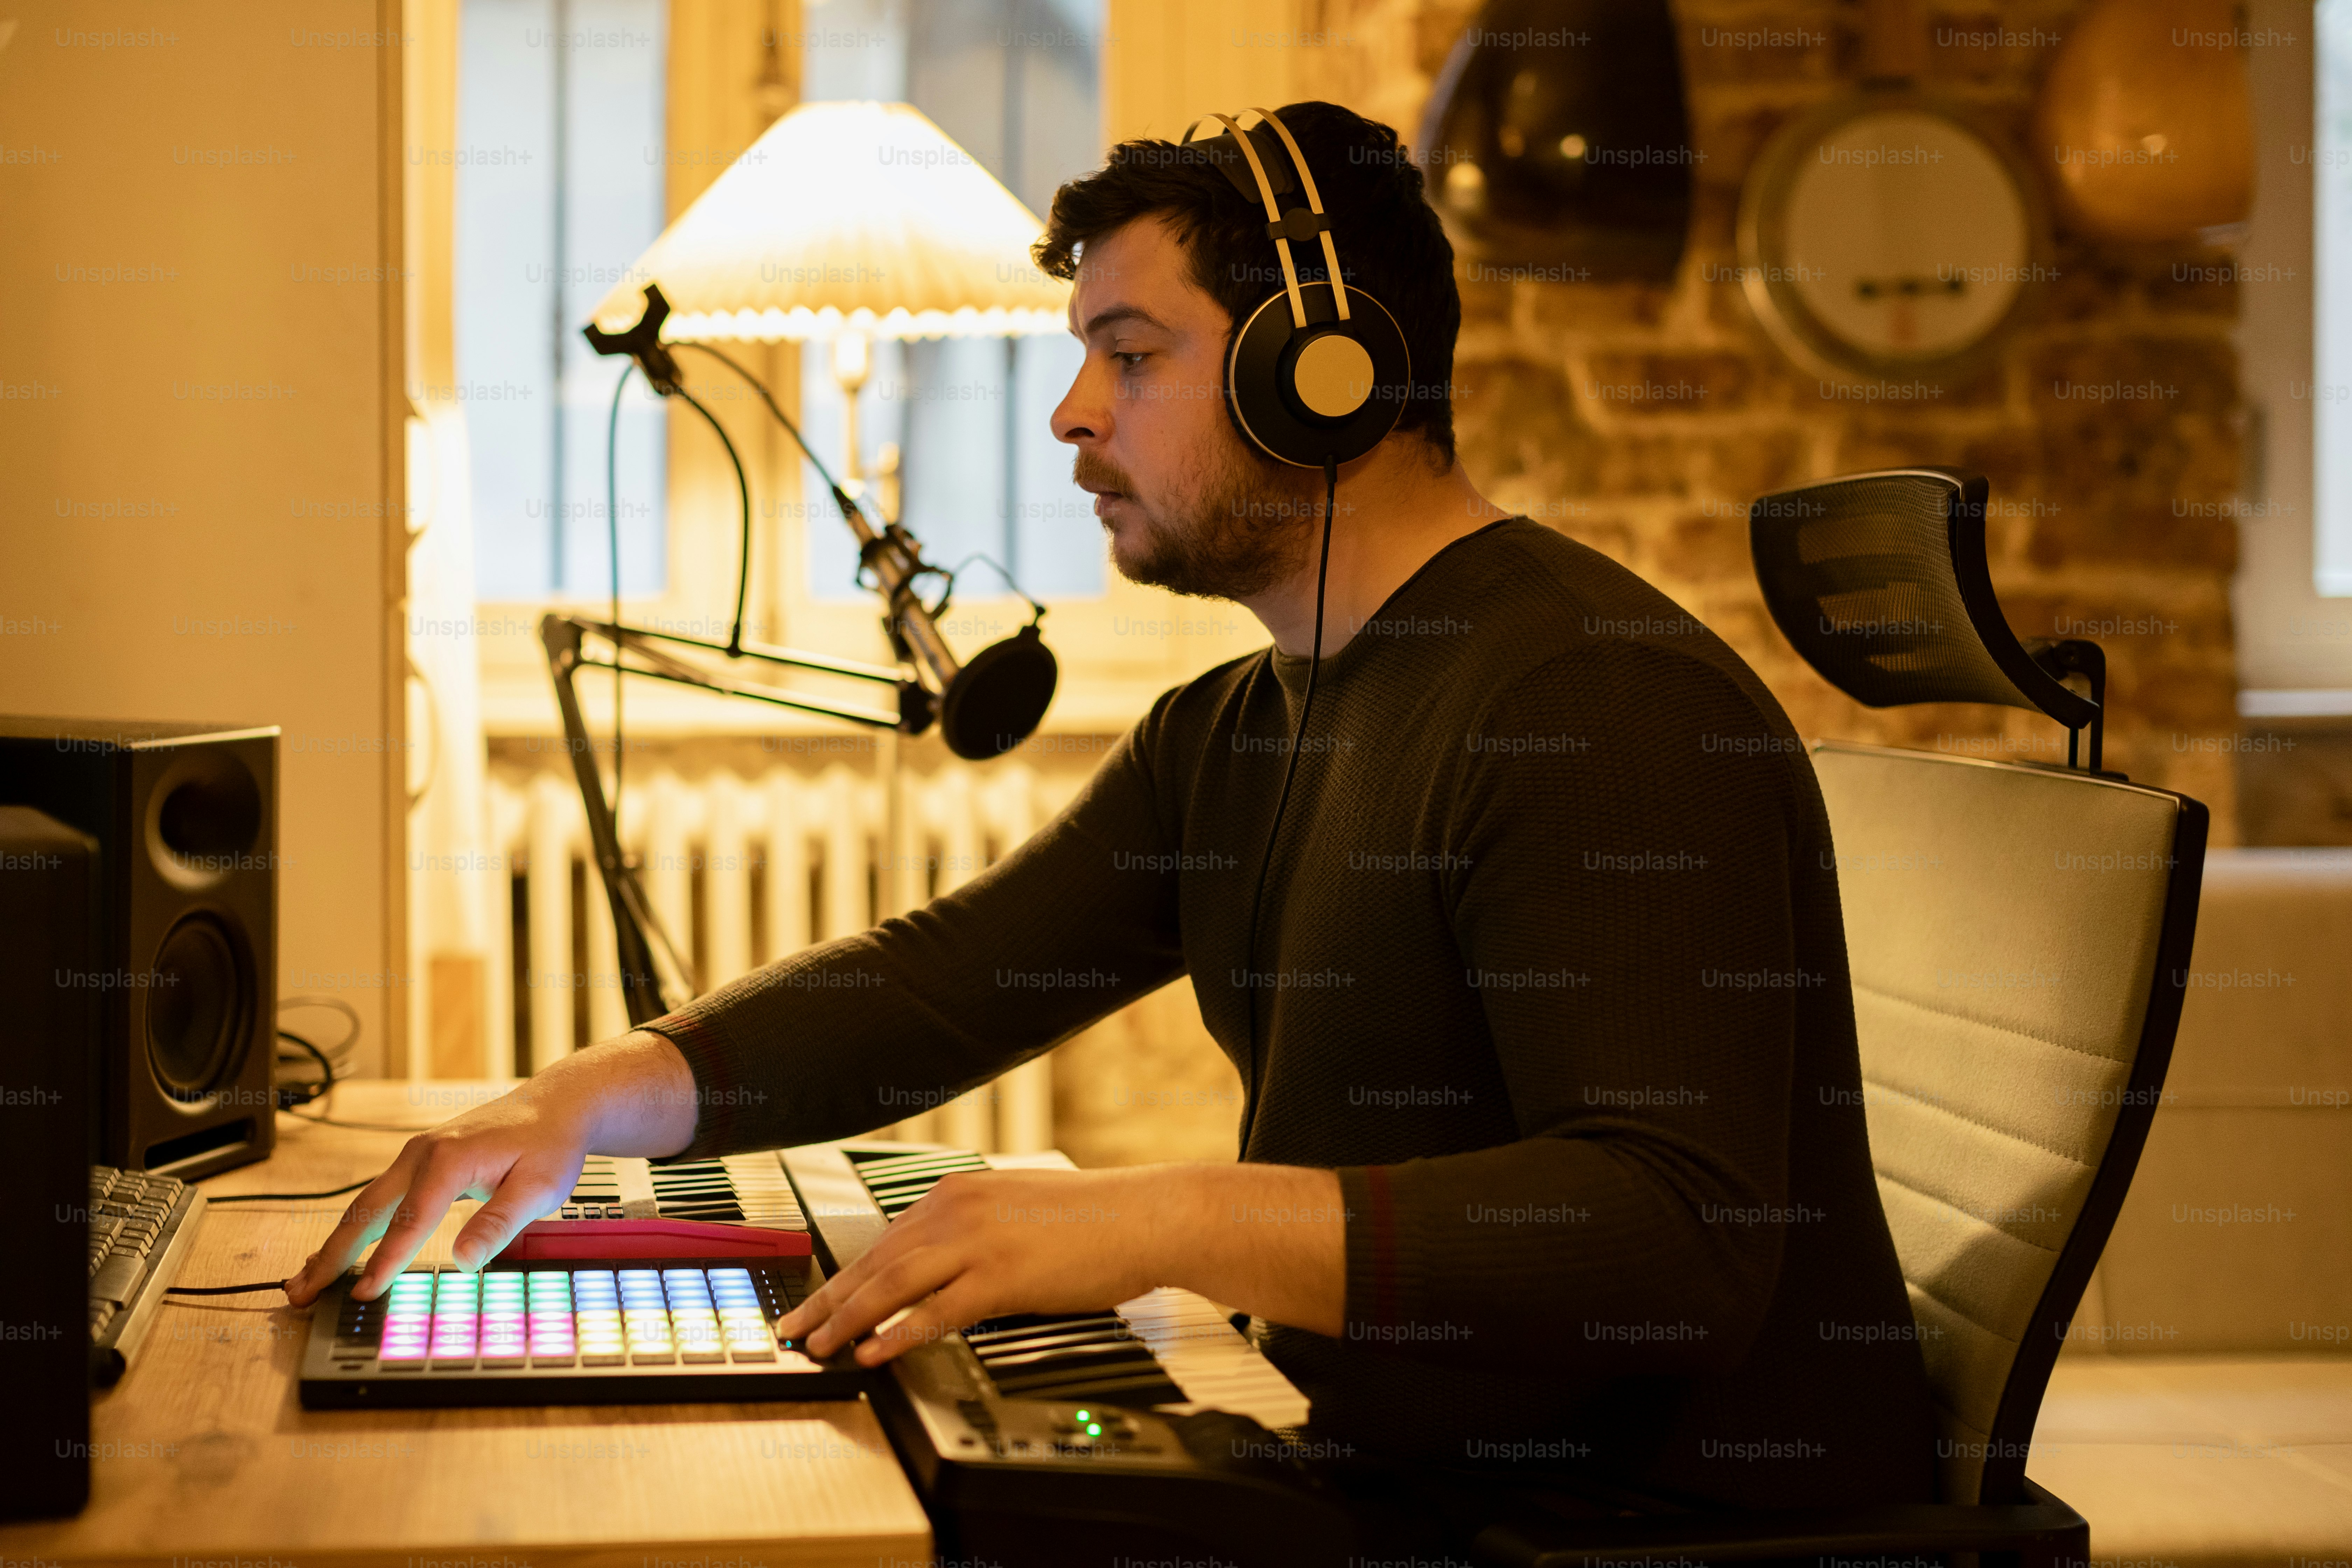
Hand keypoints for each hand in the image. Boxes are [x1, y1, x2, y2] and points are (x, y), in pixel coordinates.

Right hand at [281, 1031, 700, 1305]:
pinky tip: (338, 1252)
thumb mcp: (539, 1186)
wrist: (554, 1106)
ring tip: (303, 1282)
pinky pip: (378, 1199)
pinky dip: (354, 1228)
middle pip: (366, 1211)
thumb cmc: (549, 1145)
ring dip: (333, 1244)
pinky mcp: (418, 1162)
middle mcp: (421, 1154)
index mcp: (447, 1159)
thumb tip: (464, 1260)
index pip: (409, 1221)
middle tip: (301, 1294)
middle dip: (332, 1255)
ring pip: (364, 1205)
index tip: (363, 1295)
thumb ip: (499, 1222)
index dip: (385, 1262)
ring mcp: (415, 1156)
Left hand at [778, 1166, 1176, 1365]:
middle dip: (829, 1298)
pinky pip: (936, 1311)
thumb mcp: (1016, 1207)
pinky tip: (873, 1352)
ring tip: (819, 1346)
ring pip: (893, 1284)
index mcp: (959, 1193)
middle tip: (794, 1328)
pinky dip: (898, 1333)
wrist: (1145, 1215)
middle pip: (876, 1261)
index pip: (885, 1240)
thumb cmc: (1093, 1218)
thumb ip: (972, 1229)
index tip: (816, 1300)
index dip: (844, 1275)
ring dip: (848, 1319)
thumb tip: (939, 1264)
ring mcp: (978, 1242)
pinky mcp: (1002, 1277)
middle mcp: (959, 1210)